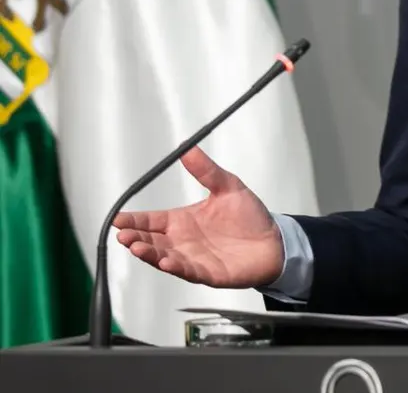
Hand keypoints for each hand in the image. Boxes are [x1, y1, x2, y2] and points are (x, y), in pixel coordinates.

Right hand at [111, 146, 284, 288]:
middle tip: (123, 235)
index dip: (133, 220)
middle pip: (151, 241)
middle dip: (135, 239)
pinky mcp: (208, 273)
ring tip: (137, 248)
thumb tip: (188, 149)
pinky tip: (166, 262)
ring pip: (164, 257)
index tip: (118, 218)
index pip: (151, 221)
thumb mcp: (228, 187)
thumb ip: (207, 171)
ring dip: (150, 254)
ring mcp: (193, 259)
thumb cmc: (250, 217)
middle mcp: (183, 241)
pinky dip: (176, 267)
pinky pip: (188, 271)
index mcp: (182, 221)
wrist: (275, 241)